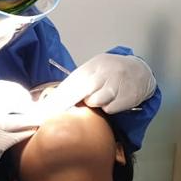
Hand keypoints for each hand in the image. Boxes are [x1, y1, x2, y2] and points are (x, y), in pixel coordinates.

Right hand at [0, 81, 39, 180]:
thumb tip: (16, 97)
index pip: (5, 86)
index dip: (19, 91)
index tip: (25, 98)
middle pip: (18, 100)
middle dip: (29, 105)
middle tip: (33, 111)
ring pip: (24, 118)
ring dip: (34, 119)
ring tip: (37, 121)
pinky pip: (22, 133)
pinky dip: (29, 132)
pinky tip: (30, 132)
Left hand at [40, 53, 155, 115]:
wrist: (139, 71)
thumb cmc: (109, 73)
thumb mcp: (93, 71)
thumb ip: (76, 83)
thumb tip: (52, 102)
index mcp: (90, 67)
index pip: (68, 84)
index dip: (54, 100)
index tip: (40, 113)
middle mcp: (101, 73)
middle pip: (78, 92)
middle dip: (65, 105)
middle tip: (58, 114)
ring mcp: (114, 84)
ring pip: (95, 102)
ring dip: (94, 104)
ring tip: (100, 97)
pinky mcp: (126, 96)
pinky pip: (109, 108)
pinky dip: (109, 108)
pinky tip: (113, 100)